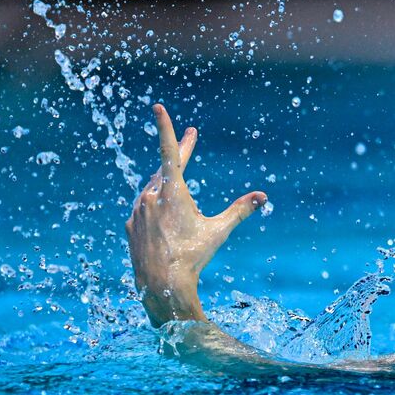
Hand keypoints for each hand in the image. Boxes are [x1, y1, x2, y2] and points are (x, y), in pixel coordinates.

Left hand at [125, 103, 267, 326]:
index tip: (159, 108)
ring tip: (180, 185)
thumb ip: (239, 210)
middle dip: (181, 153)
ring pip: (153, 188)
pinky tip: (163, 217)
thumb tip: (263, 197)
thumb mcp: (218, 231)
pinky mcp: (131, 225)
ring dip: (167, 183)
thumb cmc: (192, 256)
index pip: (170, 152)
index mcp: (173, 192)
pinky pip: (145, 207)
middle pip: (166, 168)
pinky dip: (155, 204)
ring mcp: (138, 211)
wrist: (161, 286)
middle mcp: (151, 196)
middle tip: (191, 138)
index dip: (166, 128)